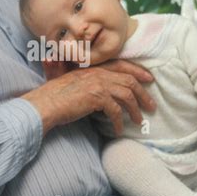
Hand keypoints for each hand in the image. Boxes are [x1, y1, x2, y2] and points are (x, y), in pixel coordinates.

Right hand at [23, 60, 154, 135]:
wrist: (44, 103)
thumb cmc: (54, 95)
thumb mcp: (72, 81)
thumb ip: (87, 81)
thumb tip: (101, 93)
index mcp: (93, 67)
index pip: (121, 65)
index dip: (137, 71)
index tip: (149, 78)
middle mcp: (97, 73)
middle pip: (129, 81)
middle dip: (143, 94)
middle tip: (151, 105)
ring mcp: (98, 84)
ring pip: (127, 95)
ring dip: (135, 109)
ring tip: (139, 121)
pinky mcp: (96, 98)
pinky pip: (115, 111)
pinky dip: (119, 122)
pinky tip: (119, 130)